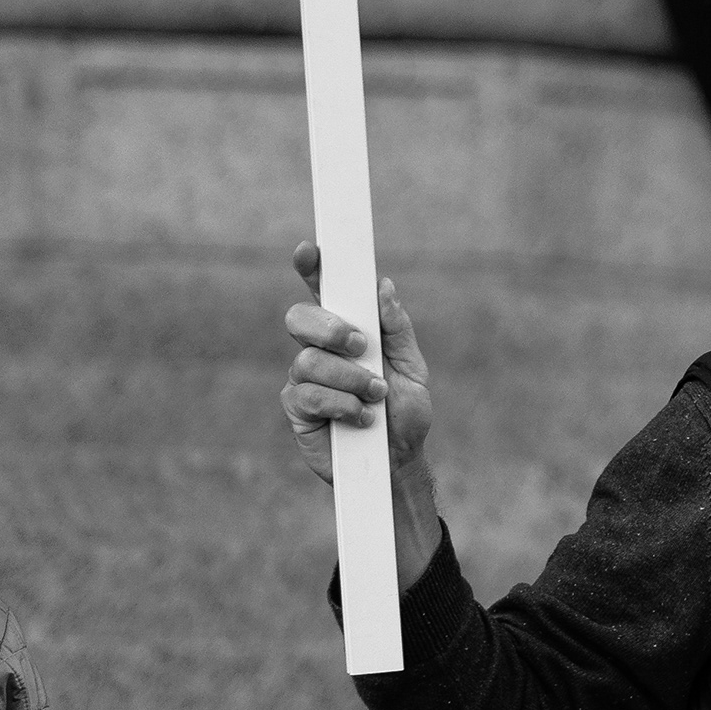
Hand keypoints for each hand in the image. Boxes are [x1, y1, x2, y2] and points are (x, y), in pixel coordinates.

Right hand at [278, 244, 440, 578]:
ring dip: (349, 378)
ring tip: (376, 395)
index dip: (312, 267)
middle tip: (361, 347)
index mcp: (349, 330)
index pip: (326, 292)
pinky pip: (308, 395)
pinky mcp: (297, 409)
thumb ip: (397, 328)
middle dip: (330, 328)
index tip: (310, 249)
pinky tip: (362, 417)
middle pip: (300, 318)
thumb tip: (384, 286)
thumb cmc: (405, 410)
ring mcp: (304, 378)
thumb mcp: (413, 367)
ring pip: (307, 360)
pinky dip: (342, 404)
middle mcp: (321, 349)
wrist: (399, 460)